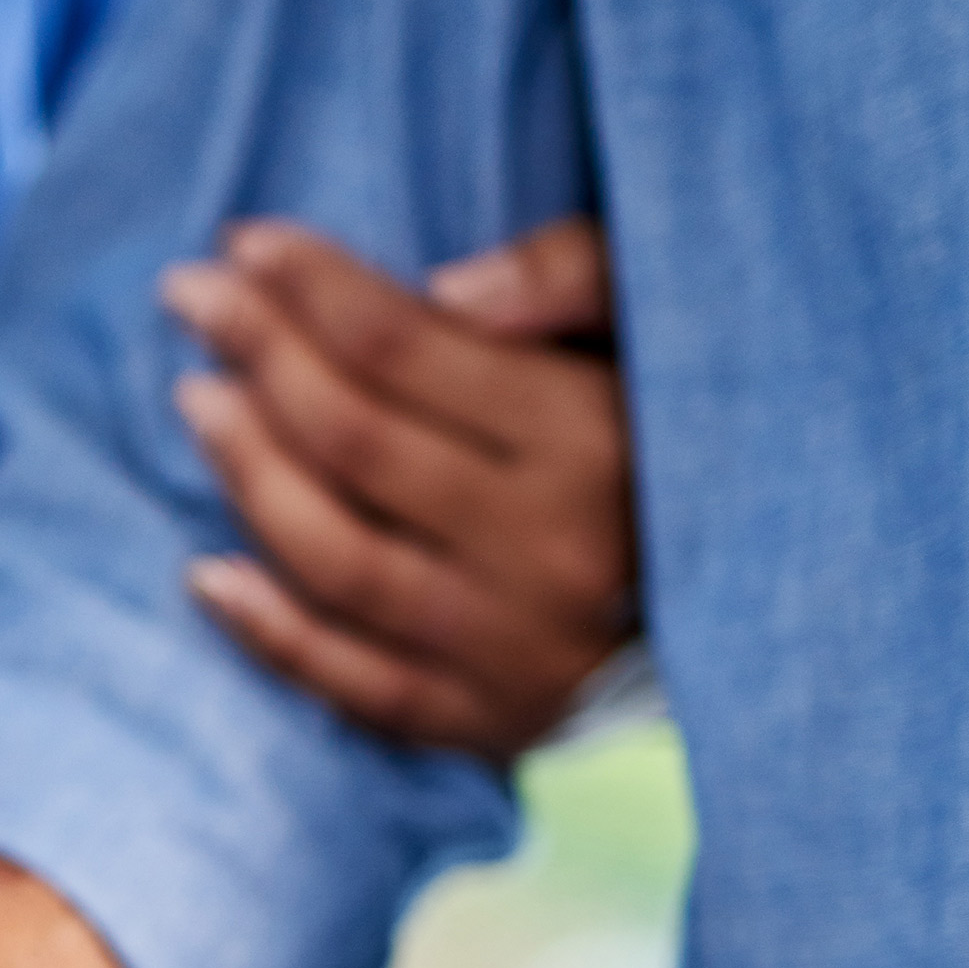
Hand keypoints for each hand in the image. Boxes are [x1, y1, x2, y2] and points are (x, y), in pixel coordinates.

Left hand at [158, 215, 637, 761]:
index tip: (242, 244)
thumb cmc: (685, 441)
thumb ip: (571, 277)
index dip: (311, 288)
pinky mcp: (483, 723)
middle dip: (255, 354)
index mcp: (591, 437)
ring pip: (337, 558)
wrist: (779, 616)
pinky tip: (205, 574)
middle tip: (189, 295)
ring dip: (247, 474)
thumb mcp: (664, 328)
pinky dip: (269, 633)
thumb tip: (441, 289)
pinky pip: (352, 684)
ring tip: (195, 400)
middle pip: (354, 442)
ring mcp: (508, 647)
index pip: (406, 347)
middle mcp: (546, 548)